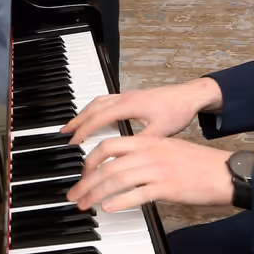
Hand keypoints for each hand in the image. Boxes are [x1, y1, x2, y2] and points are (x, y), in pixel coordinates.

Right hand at [61, 77, 219, 142]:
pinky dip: (94, 109)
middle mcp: (125, 98)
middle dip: (77, 121)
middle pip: (93, 107)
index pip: (99, 118)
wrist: (190, 96)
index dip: (84, 131)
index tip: (73, 142)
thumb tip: (126, 157)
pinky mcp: (131, 96)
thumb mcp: (160, 132)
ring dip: (84, 113)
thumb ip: (141, 143)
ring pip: (98, 102)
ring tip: (73, 125)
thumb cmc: (177, 111)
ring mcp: (127, 95)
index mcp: (129, 106)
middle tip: (64, 134)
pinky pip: (105, 100)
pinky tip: (94, 117)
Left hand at [67, 135, 232, 212]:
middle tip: (74, 194)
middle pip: (107, 165)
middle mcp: (150, 153)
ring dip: (96, 193)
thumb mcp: (169, 149)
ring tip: (84, 205)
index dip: (90, 159)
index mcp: (149, 141)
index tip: (82, 173)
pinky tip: (108, 208)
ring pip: (116, 179)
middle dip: (85, 181)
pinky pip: (137, 194)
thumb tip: (122, 165)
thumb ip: (146, 153)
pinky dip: (119, 201)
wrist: (226, 172)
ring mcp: (158, 170)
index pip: (110, 145)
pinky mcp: (167, 188)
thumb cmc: (200, 164)